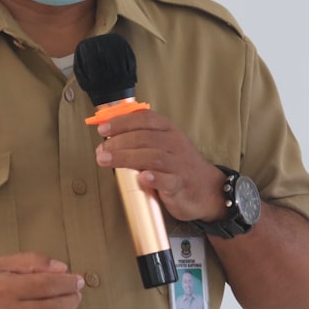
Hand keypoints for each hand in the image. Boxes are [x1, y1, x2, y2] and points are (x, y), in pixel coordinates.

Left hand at [94, 109, 227, 222]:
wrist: (208, 189)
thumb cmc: (178, 165)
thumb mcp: (162, 145)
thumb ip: (139, 139)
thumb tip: (107, 138)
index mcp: (168, 130)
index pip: (144, 119)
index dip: (122, 122)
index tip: (103, 128)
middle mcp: (174, 143)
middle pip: (144, 137)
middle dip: (118, 142)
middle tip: (101, 150)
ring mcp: (179, 164)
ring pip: (153, 156)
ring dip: (126, 157)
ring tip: (106, 160)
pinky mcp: (182, 184)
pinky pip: (169, 180)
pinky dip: (154, 178)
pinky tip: (142, 177)